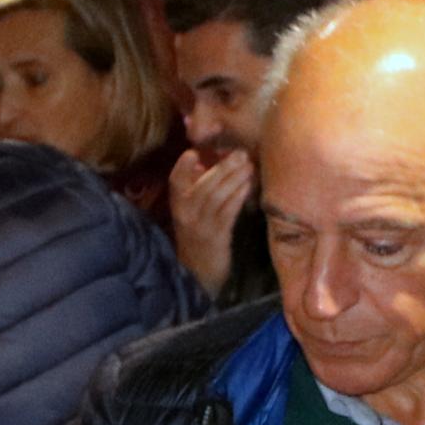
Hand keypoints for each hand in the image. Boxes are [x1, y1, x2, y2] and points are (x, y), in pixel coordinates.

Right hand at [170, 145, 253, 297]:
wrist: (199, 273)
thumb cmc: (199, 235)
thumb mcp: (193, 211)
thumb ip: (199, 186)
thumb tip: (208, 158)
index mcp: (178, 205)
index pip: (175, 181)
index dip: (183, 166)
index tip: (193, 152)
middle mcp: (186, 215)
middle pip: (202, 187)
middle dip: (222, 168)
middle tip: (240, 154)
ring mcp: (201, 227)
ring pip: (216, 198)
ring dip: (234, 180)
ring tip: (249, 166)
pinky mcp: (216, 238)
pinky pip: (228, 214)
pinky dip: (238, 197)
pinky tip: (249, 186)